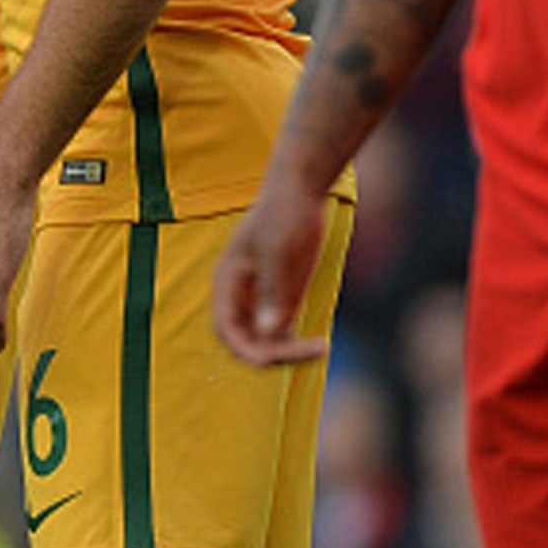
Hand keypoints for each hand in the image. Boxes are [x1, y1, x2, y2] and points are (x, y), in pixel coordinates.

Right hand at [211, 176, 330, 366]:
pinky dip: (296, 341)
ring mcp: (260, 295)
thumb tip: (268, 333)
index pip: (226, 328)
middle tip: (312, 350)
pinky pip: (281, 330)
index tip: (276, 359)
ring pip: (264, 338)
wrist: (302, 188)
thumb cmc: (286, 213)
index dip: (246, 350)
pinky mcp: (281, 294)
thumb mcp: (280, 251)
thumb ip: (273, 292)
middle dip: (272, 353)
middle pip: (246, 338)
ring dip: (287, 351)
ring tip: (320, 348)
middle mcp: (240, 292)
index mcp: (228, 279)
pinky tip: (321, 343)